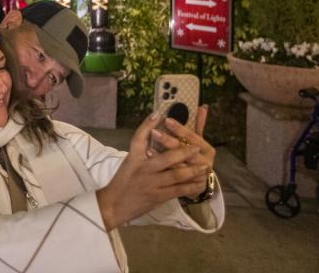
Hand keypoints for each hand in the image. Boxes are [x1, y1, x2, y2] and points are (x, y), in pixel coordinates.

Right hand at [96, 113, 208, 229]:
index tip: (159, 114)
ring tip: (205, 166)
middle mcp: (143, 169)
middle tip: (197, 147)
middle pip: (166, 157)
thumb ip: (141, 148)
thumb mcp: (129, 162)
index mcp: (134, 158)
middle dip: (184, 152)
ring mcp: (151, 184)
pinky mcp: (157, 197)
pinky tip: (199, 183)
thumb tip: (154, 130)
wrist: (114, 204)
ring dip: (192, 170)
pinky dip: (190, 186)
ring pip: (176, 175)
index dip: (148, 125)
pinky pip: (178, 190)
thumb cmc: (123, 181)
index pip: (139, 137)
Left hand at [150, 104, 215, 197]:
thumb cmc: (197, 157)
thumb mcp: (199, 141)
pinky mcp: (187, 187)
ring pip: (178, 167)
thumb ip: (199, 124)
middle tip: (154, 132)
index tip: (167, 119)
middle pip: (184, 151)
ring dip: (162, 158)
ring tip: (148, 149)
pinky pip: (173, 180)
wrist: (200, 183)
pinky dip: (161, 172)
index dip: (180, 128)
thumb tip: (202, 106)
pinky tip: (150, 165)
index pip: (192, 136)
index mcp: (208, 150)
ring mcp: (196, 177)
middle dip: (169, 141)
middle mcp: (205, 163)